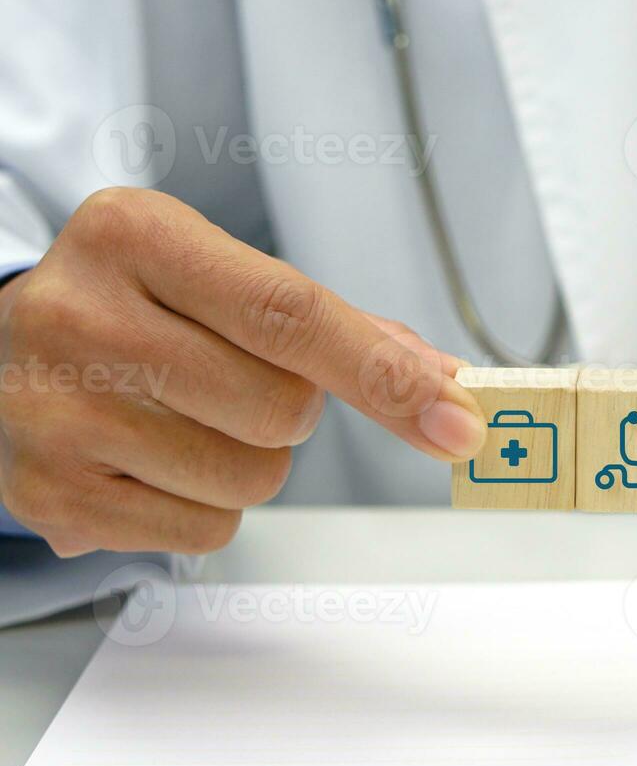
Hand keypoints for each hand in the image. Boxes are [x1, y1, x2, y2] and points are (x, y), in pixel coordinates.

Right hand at [0, 188, 486, 556]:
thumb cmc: (131, 310)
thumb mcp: (213, 277)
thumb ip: (335, 324)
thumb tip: (444, 382)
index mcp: (135, 235)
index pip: (292, 313)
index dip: (385, 375)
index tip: (455, 419)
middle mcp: (81, 315)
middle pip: (283, 408)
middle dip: (292, 410)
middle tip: (231, 380)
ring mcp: (56, 412)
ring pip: (253, 477)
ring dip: (251, 461)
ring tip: (181, 418)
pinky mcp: (51, 495)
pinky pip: (206, 530)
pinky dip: (205, 505)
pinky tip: (150, 460)